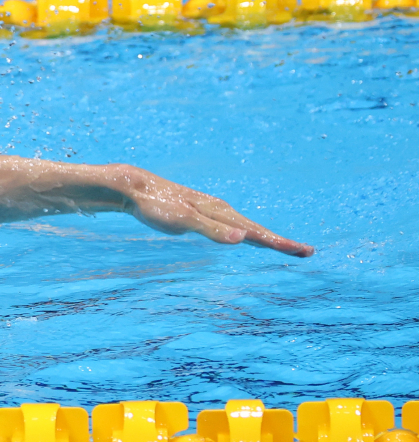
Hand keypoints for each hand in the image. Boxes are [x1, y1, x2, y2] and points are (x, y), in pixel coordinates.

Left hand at [108, 164, 313, 257]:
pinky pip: (230, 225)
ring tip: (283, 246)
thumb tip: (242, 239)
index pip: (258, 232)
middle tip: (306, 252)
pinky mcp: (199, 212)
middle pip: (257, 229)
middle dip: (280, 242)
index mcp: (221, 213)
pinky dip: (245, 232)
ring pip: (244, 226)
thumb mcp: (184, 221)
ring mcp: (210, 210)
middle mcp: (221, 210)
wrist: (135, 189)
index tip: (304, 252)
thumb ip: (211, 230)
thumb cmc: (157, 206)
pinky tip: (244, 236)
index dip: (281, 243)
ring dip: (265, 237)